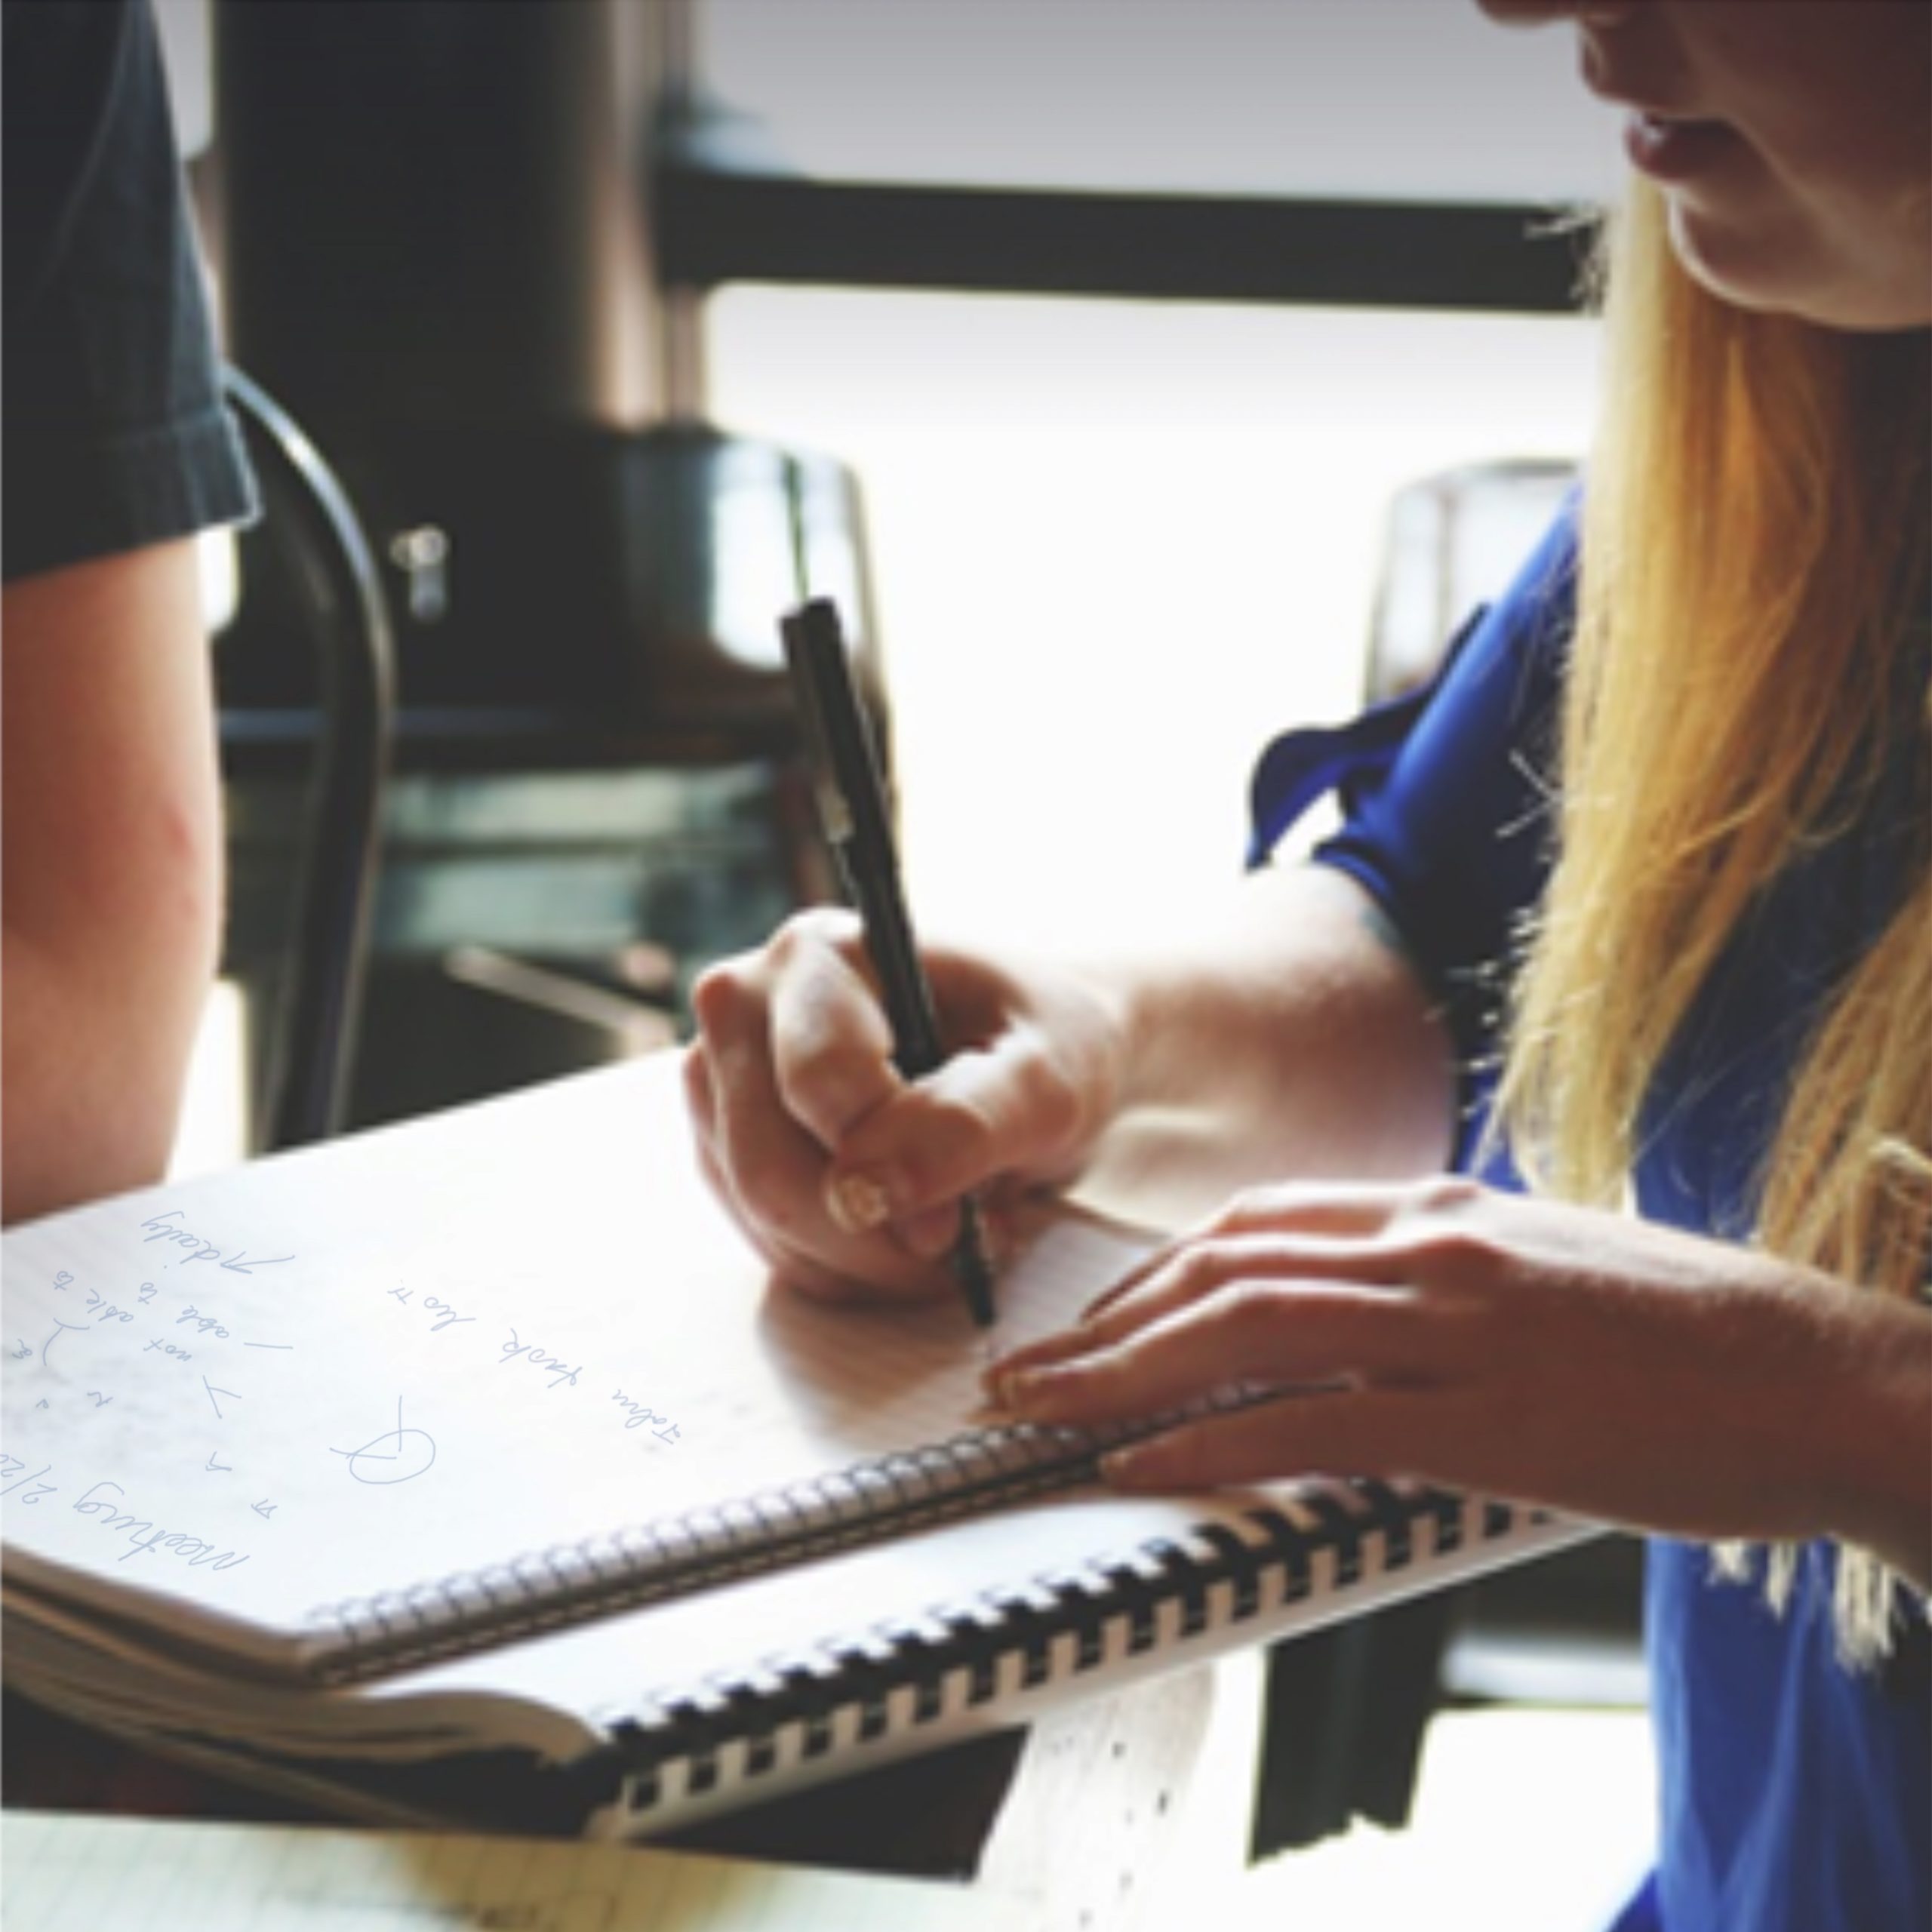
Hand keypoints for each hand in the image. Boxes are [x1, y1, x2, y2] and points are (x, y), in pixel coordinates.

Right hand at [683, 909, 1127, 1300]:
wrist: (1035, 1058)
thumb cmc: (1044, 1047)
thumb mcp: (1048, 1079)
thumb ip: (968, 1122)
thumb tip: (867, 1191)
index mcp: (819, 954)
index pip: (818, 1083)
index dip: (893, 1166)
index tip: (964, 1213)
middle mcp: (746, 1005)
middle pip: (771, 1167)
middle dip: (876, 1235)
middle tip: (963, 1239)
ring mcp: (722, 1080)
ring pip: (765, 1219)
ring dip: (869, 1259)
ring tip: (950, 1229)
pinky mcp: (727, 1148)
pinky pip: (771, 1245)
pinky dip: (850, 1268)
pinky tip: (909, 1236)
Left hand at [986, 1176, 1926, 1553]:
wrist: (1821, 1371)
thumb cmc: (1690, 1335)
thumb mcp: (1545, 1268)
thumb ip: (1443, 1276)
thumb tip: (1363, 1313)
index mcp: (1441, 1208)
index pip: (1256, 1221)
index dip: (1156, 1269)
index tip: (1097, 1315)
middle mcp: (1429, 1247)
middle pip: (1221, 1265)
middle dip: (1105, 1318)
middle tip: (1024, 1368)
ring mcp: (1453, 1326)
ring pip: (1241, 1328)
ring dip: (1120, 1371)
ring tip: (1041, 1411)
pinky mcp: (1485, 1418)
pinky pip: (1310, 1424)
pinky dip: (1208, 1444)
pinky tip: (1141, 1467)